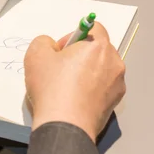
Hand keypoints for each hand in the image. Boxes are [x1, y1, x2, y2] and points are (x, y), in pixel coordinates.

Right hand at [24, 23, 125, 140]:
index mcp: (99, 46)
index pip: (94, 27)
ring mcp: (117, 85)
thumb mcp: (36, 55)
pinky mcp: (114, 104)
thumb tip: (51, 46)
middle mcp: (114, 63)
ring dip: (86, 73)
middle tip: (61, 69)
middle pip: (98, 50)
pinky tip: (74, 100)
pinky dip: (90, 91)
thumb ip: (44, 41)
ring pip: (101, 71)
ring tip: (66, 88)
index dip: (74, 35)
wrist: (65, 126)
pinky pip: (102, 89)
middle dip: (80, 55)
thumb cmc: (53, 90)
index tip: (60, 51)